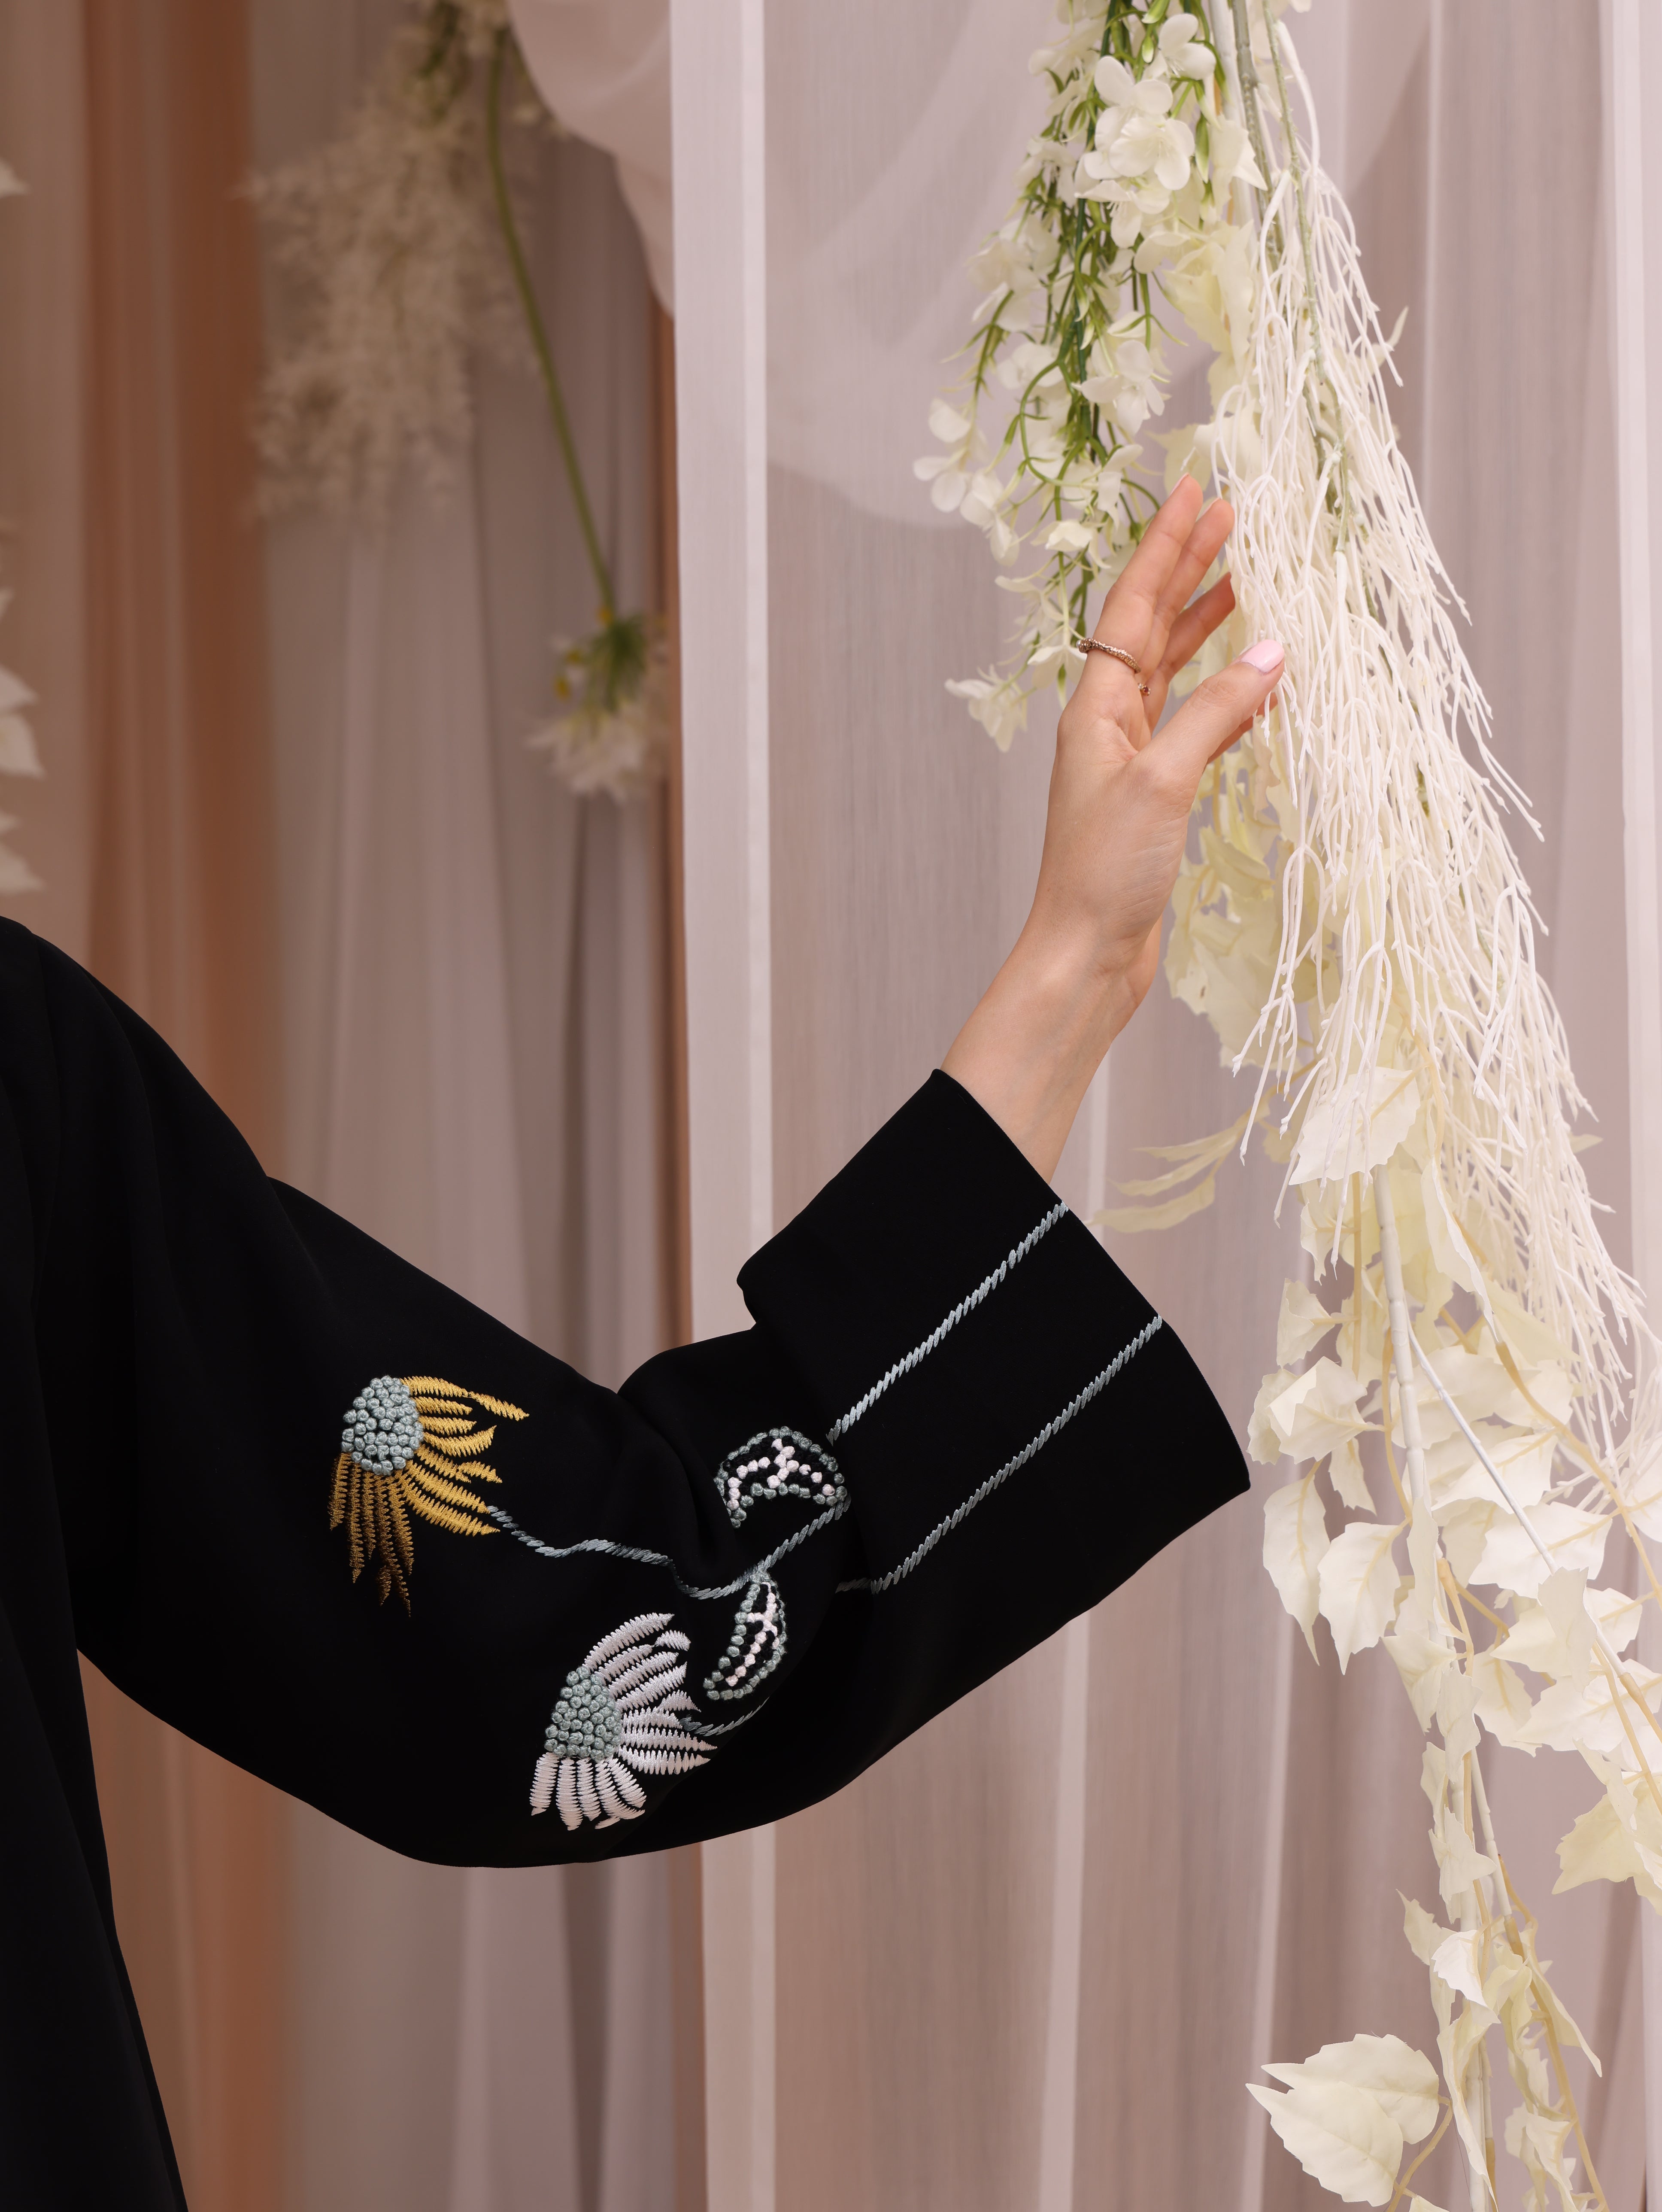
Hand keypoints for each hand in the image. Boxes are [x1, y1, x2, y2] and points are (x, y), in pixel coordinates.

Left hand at [942, 476, 1283, 1179]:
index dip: (1166, 545)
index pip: (1135, 606)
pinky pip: (1197, 722)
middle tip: (1231, 513)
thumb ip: (1216, 712)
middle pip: (1153, 626)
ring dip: (1209, 623)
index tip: (1195, 489)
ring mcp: (1134, 758)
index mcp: (1096, 709)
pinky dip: (1228, 693)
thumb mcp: (1165, 781)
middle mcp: (1109, 724)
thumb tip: (1273, 651)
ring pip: (1176, 670)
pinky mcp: (1158, 794)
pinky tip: (1261, 676)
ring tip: (1248, 576)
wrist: (1086, 956)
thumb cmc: (1106, 873)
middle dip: (1190, 568)